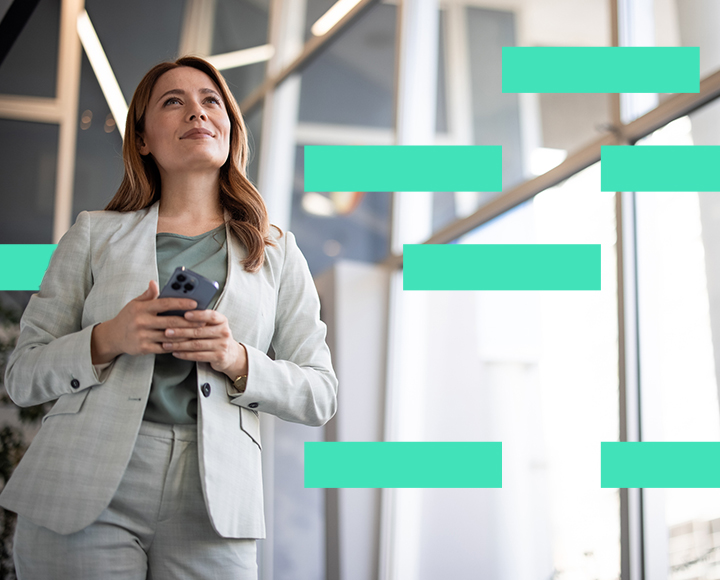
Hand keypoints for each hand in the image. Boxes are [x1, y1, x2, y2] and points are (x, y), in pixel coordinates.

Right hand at [92, 280, 207, 362]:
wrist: (112, 337)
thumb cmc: (128, 317)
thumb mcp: (135, 303)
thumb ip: (148, 294)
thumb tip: (154, 283)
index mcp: (141, 308)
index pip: (164, 304)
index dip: (181, 303)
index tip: (195, 303)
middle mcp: (141, 322)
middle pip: (170, 321)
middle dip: (189, 321)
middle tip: (202, 320)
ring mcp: (142, 336)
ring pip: (169, 336)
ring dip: (185, 334)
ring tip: (197, 332)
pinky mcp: (143, 348)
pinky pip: (164, 347)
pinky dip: (176, 345)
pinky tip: (186, 342)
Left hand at [160, 309, 247, 376]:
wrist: (230, 354)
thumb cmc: (216, 336)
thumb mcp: (213, 325)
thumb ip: (201, 320)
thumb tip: (179, 313)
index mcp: (222, 321)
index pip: (211, 316)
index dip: (198, 315)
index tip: (185, 314)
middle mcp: (224, 332)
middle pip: (200, 331)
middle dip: (181, 331)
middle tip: (167, 331)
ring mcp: (222, 345)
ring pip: (197, 345)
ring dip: (179, 345)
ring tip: (167, 344)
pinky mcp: (219, 357)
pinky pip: (198, 356)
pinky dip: (185, 355)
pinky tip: (175, 352)